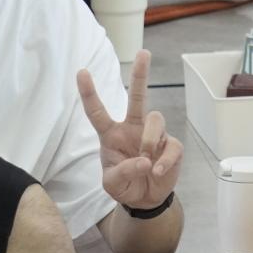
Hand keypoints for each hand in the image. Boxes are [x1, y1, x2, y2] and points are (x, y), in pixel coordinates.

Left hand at [78, 51, 183, 212]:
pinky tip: (157, 172)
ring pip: (156, 119)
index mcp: (112, 135)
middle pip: (137, 96)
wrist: (145, 200)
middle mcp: (133, 128)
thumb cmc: (124, 185)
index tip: (81, 71)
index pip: (98, 112)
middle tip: (143, 53)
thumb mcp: (112, 183)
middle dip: (141, 74)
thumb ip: (123, 172)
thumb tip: (146, 160)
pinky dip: (164, 161)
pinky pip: (171, 146)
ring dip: (149, 141)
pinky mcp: (171, 146)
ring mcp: (154, 135)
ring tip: (147, 164)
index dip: (89, 93)